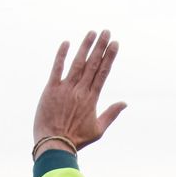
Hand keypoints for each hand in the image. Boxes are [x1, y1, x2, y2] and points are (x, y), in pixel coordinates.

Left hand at [33, 30, 126, 156]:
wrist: (54, 144)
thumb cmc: (76, 140)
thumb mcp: (98, 130)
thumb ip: (111, 114)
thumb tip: (124, 103)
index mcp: (92, 99)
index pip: (103, 73)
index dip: (109, 57)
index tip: (114, 44)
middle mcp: (80, 90)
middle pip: (93, 64)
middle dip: (100, 47)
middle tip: (106, 32)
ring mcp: (65, 89)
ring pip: (77, 63)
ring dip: (85, 46)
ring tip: (92, 33)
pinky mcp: (51, 89)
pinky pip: (56, 69)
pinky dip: (61, 55)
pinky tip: (66, 43)